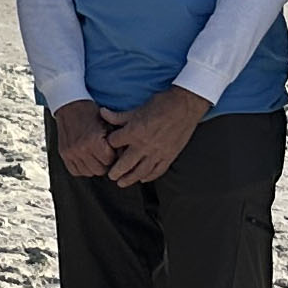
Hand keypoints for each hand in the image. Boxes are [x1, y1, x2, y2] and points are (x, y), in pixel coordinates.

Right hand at [49, 102, 115, 179]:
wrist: (70, 106)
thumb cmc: (90, 113)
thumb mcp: (107, 123)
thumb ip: (114, 141)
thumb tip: (122, 155)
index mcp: (93, 141)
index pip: (109, 161)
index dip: (113, 156)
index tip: (111, 151)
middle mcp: (81, 149)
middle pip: (99, 170)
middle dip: (104, 163)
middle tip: (104, 155)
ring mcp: (71, 153)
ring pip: (88, 172)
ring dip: (93, 166)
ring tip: (94, 156)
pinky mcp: (64, 154)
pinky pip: (75, 171)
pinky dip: (81, 167)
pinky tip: (85, 159)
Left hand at [96, 87, 210, 185]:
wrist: (185, 105)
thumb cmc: (161, 104)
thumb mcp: (137, 109)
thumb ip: (118, 116)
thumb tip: (102, 113)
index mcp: (133, 132)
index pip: (113, 144)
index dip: (108, 146)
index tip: (107, 149)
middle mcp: (144, 145)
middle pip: (124, 164)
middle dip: (115, 171)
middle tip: (110, 176)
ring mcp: (157, 152)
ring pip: (140, 171)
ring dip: (129, 179)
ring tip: (122, 183)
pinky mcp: (169, 155)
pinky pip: (158, 170)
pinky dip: (149, 176)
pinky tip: (143, 179)